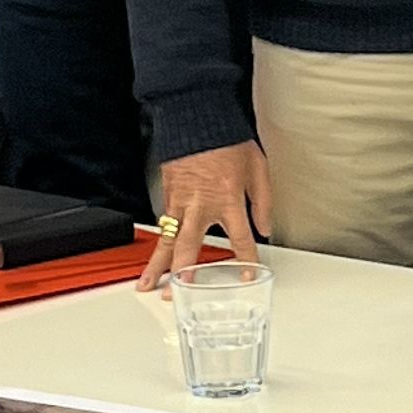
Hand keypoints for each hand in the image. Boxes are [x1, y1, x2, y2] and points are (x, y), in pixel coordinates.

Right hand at [143, 141, 271, 285]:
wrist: (197, 118)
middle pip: (190, 248)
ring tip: (147, 284)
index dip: (247, 261)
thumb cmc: (228, 141)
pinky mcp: (168, 195)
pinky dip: (157, 242)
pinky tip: (153, 256)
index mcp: (229, 200)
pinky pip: (162, 224)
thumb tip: (265, 227)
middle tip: (178, 293)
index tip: (249, 275)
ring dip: (156, 265)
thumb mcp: (258, 169)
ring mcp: (180, 202)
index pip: (241, 240)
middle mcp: (201, 206)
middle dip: (184, 274)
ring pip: (166, 240)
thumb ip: (263, 202)